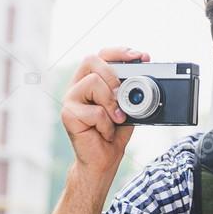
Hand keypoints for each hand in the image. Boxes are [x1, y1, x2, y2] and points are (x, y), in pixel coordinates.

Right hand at [61, 46, 150, 175]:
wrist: (103, 161)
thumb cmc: (114, 133)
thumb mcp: (128, 107)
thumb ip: (131, 91)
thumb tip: (145, 76)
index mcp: (90, 80)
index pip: (101, 55)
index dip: (119, 52)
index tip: (140, 57)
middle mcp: (77, 86)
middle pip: (91, 60)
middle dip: (112, 73)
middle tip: (122, 93)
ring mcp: (70, 100)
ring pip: (92, 82)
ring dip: (111, 102)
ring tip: (115, 119)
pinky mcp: (68, 115)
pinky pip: (94, 111)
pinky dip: (107, 124)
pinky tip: (105, 133)